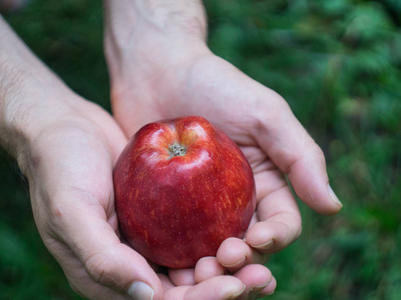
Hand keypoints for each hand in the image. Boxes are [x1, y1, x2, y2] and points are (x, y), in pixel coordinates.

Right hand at [19, 94, 265, 299]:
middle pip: (182, 288)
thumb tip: (148, 294)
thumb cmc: (59, 168)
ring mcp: (145, 238)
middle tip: (260, 277)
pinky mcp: (157, 214)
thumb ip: (102, 258)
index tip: (232, 286)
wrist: (63, 126)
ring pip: (192, 263)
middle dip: (221, 287)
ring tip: (261, 260)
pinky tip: (244, 230)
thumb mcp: (71, 212)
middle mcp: (128, 263)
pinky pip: (190, 231)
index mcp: (105, 274)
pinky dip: (216, 235)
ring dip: (226, 266)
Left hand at [106, 20, 341, 299]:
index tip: (254, 242)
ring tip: (194, 272)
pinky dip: (173, 255)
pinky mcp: (165, 206)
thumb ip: (300, 156)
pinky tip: (165, 263)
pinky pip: (172, 237)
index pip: (280, 225)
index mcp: (265, 184)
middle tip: (221, 262)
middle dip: (239, 263)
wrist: (159, 72)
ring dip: (207, 268)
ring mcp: (198, 206)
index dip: (274, 240)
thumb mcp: (265, 114)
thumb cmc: (215, 86)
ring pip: (208, 250)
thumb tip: (332, 206)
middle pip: (245, 247)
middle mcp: (234, 201)